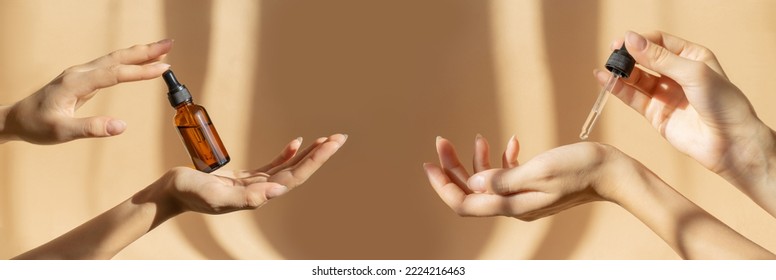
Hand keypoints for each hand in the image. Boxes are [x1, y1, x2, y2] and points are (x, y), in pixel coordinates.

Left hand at [1, 39, 172, 143]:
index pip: (115, 74)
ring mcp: (81, 73)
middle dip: (145, 51)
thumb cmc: (37, 126)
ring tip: (163, 48)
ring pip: (115, 58)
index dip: (140, 71)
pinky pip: (111, 65)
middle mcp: (80, 73)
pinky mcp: (83, 78)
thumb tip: (121, 126)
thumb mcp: (61, 132)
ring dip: (139, 52)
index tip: (163, 69)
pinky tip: (140, 61)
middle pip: (118, 58)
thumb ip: (91, 128)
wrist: (17, 119)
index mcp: (76, 83)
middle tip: (169, 44)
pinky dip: (129, 60)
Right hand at [159, 134, 346, 215]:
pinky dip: (287, 154)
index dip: (315, 160)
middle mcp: (262, 191)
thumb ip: (246, 197)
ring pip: (290, 167)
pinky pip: (274, 165)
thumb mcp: (216, 196)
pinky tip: (297, 143)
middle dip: (320, 154)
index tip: (332, 144)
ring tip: (327, 139)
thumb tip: (277, 191)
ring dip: (309, 153)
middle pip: (298, 170)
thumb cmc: (190, 194)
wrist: (172, 193)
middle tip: (340, 137)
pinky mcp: (247, 177)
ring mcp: (256, 184)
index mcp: (260, 195)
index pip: (295, 176)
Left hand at [423, 135, 617, 220]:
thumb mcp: (538, 171)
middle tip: (441, 140)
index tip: (429, 164)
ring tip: (476, 137)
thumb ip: (503, 179)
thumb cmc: (579, 168)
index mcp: (511, 205)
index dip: (442, 185)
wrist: (611, 172)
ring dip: (477, 161)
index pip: (464, 203)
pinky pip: (508, 175)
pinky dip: (503, 159)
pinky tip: (510, 141)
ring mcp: (523, 196)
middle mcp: (513, 205)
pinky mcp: (533, 186)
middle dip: (453, 167)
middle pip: (471, 191)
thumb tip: (472, 184)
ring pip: (487, 182)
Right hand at [595, 31, 774, 189]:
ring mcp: (664, 94)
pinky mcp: (655, 113)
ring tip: (607, 68)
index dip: (640, 41)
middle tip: (612, 55)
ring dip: (621, 72)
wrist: (730, 142)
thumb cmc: (722, 103)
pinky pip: (632, 98)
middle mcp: (676, 74)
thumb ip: (659, 58)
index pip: (658, 42)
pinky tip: (605, 80)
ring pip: (636, 78)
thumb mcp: (692, 73)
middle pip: (644, 58)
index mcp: (691, 57)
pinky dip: (617, 89)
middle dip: (628, 56)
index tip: (623, 43)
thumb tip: (630, 40)